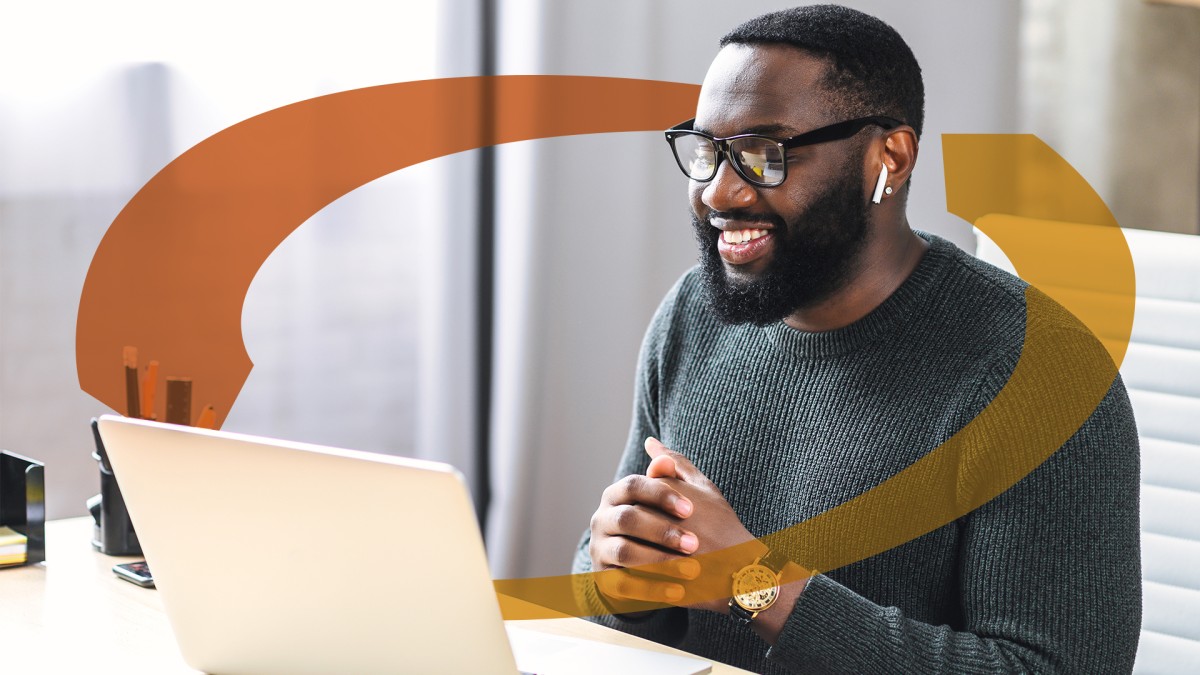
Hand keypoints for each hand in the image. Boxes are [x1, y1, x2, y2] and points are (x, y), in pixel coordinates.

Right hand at [587, 456, 703, 611]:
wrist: (657, 568)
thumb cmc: (669, 525)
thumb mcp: (676, 497)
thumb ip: (670, 471)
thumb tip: (655, 445)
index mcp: (615, 495)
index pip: (632, 485)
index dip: (660, 495)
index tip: (690, 509)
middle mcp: (601, 519)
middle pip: (628, 518)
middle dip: (662, 530)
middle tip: (694, 543)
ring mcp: (599, 550)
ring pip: (625, 552)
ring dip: (660, 560)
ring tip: (691, 569)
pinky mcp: (604, 580)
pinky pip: (625, 584)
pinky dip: (653, 589)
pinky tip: (679, 593)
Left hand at [644, 437, 766, 612]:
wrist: (742, 571)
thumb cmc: (723, 525)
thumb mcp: (703, 488)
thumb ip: (675, 462)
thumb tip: (650, 441)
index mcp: (675, 497)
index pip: (636, 491)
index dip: (644, 503)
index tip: (660, 514)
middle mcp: (669, 523)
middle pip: (631, 519)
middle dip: (636, 527)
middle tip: (652, 534)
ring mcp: (666, 555)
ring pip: (629, 549)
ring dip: (631, 550)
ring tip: (644, 553)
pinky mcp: (665, 582)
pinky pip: (634, 576)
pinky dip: (633, 573)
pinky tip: (640, 572)